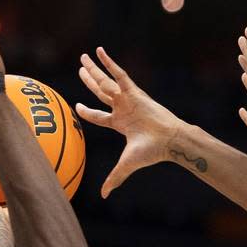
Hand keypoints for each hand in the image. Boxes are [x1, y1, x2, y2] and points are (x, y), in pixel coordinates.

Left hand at [75, 47, 182, 197]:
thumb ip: (114, 177)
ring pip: (106, 81)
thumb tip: (103, 196)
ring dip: (94, 70)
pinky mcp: (134, 91)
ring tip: (83, 58)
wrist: (169, 140)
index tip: (77, 106)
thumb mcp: (127, 164)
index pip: (99, 116)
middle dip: (90, 81)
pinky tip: (98, 51)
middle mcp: (123, 108)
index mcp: (120, 123)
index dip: (87, 112)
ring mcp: (128, 98)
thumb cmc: (152, 152)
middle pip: (100, 92)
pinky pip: (119, 73)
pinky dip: (109, 63)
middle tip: (81, 69)